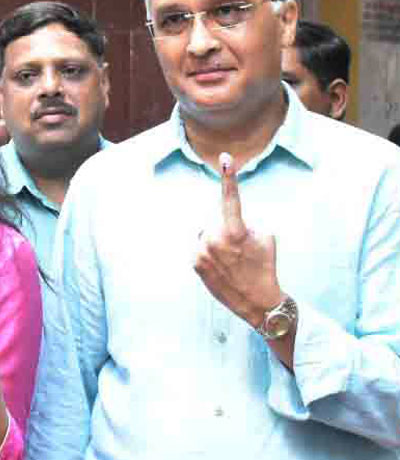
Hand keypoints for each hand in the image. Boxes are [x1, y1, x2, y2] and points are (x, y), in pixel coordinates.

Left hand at [194, 153, 282, 328]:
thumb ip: (245, 223)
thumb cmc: (265, 266)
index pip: (231, 198)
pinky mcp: (194, 263)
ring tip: (230, 261)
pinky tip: (221, 268)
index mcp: (235, 230)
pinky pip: (201, 248)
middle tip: (240, 250)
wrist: (257, 301)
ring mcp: (202, 251)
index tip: (225, 158)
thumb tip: (230, 220)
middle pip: (216, 220)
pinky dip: (209, 253)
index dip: (229, 177)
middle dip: (226, 228)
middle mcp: (214, 238)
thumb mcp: (265, 239)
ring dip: (215, 241)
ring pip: (206, 234)